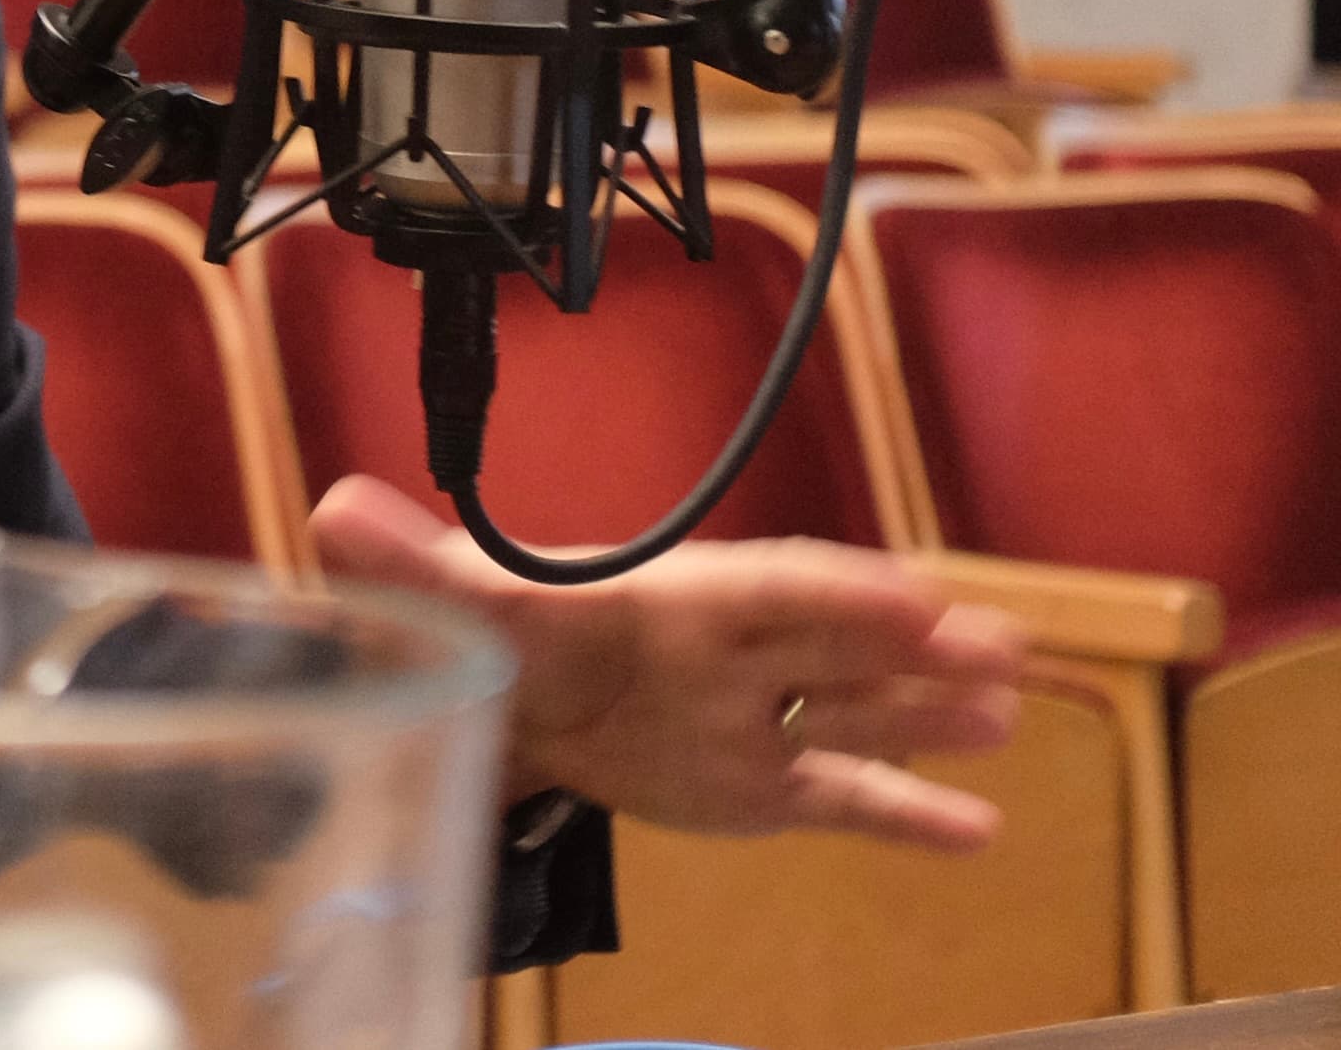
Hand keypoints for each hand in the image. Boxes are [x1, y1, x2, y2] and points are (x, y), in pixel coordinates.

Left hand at [310, 475, 1026, 851]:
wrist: (507, 703)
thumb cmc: (503, 634)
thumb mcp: (463, 603)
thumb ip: (411, 561)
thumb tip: (333, 512)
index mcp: (673, 600)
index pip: (766, 590)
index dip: (837, 593)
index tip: (911, 596)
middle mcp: (731, 655)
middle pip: (832, 644)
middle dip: (911, 646)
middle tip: (995, 644)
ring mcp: (754, 718)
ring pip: (855, 711)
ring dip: (928, 713)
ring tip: (1007, 710)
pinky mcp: (758, 783)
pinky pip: (840, 795)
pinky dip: (906, 813)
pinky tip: (976, 829)